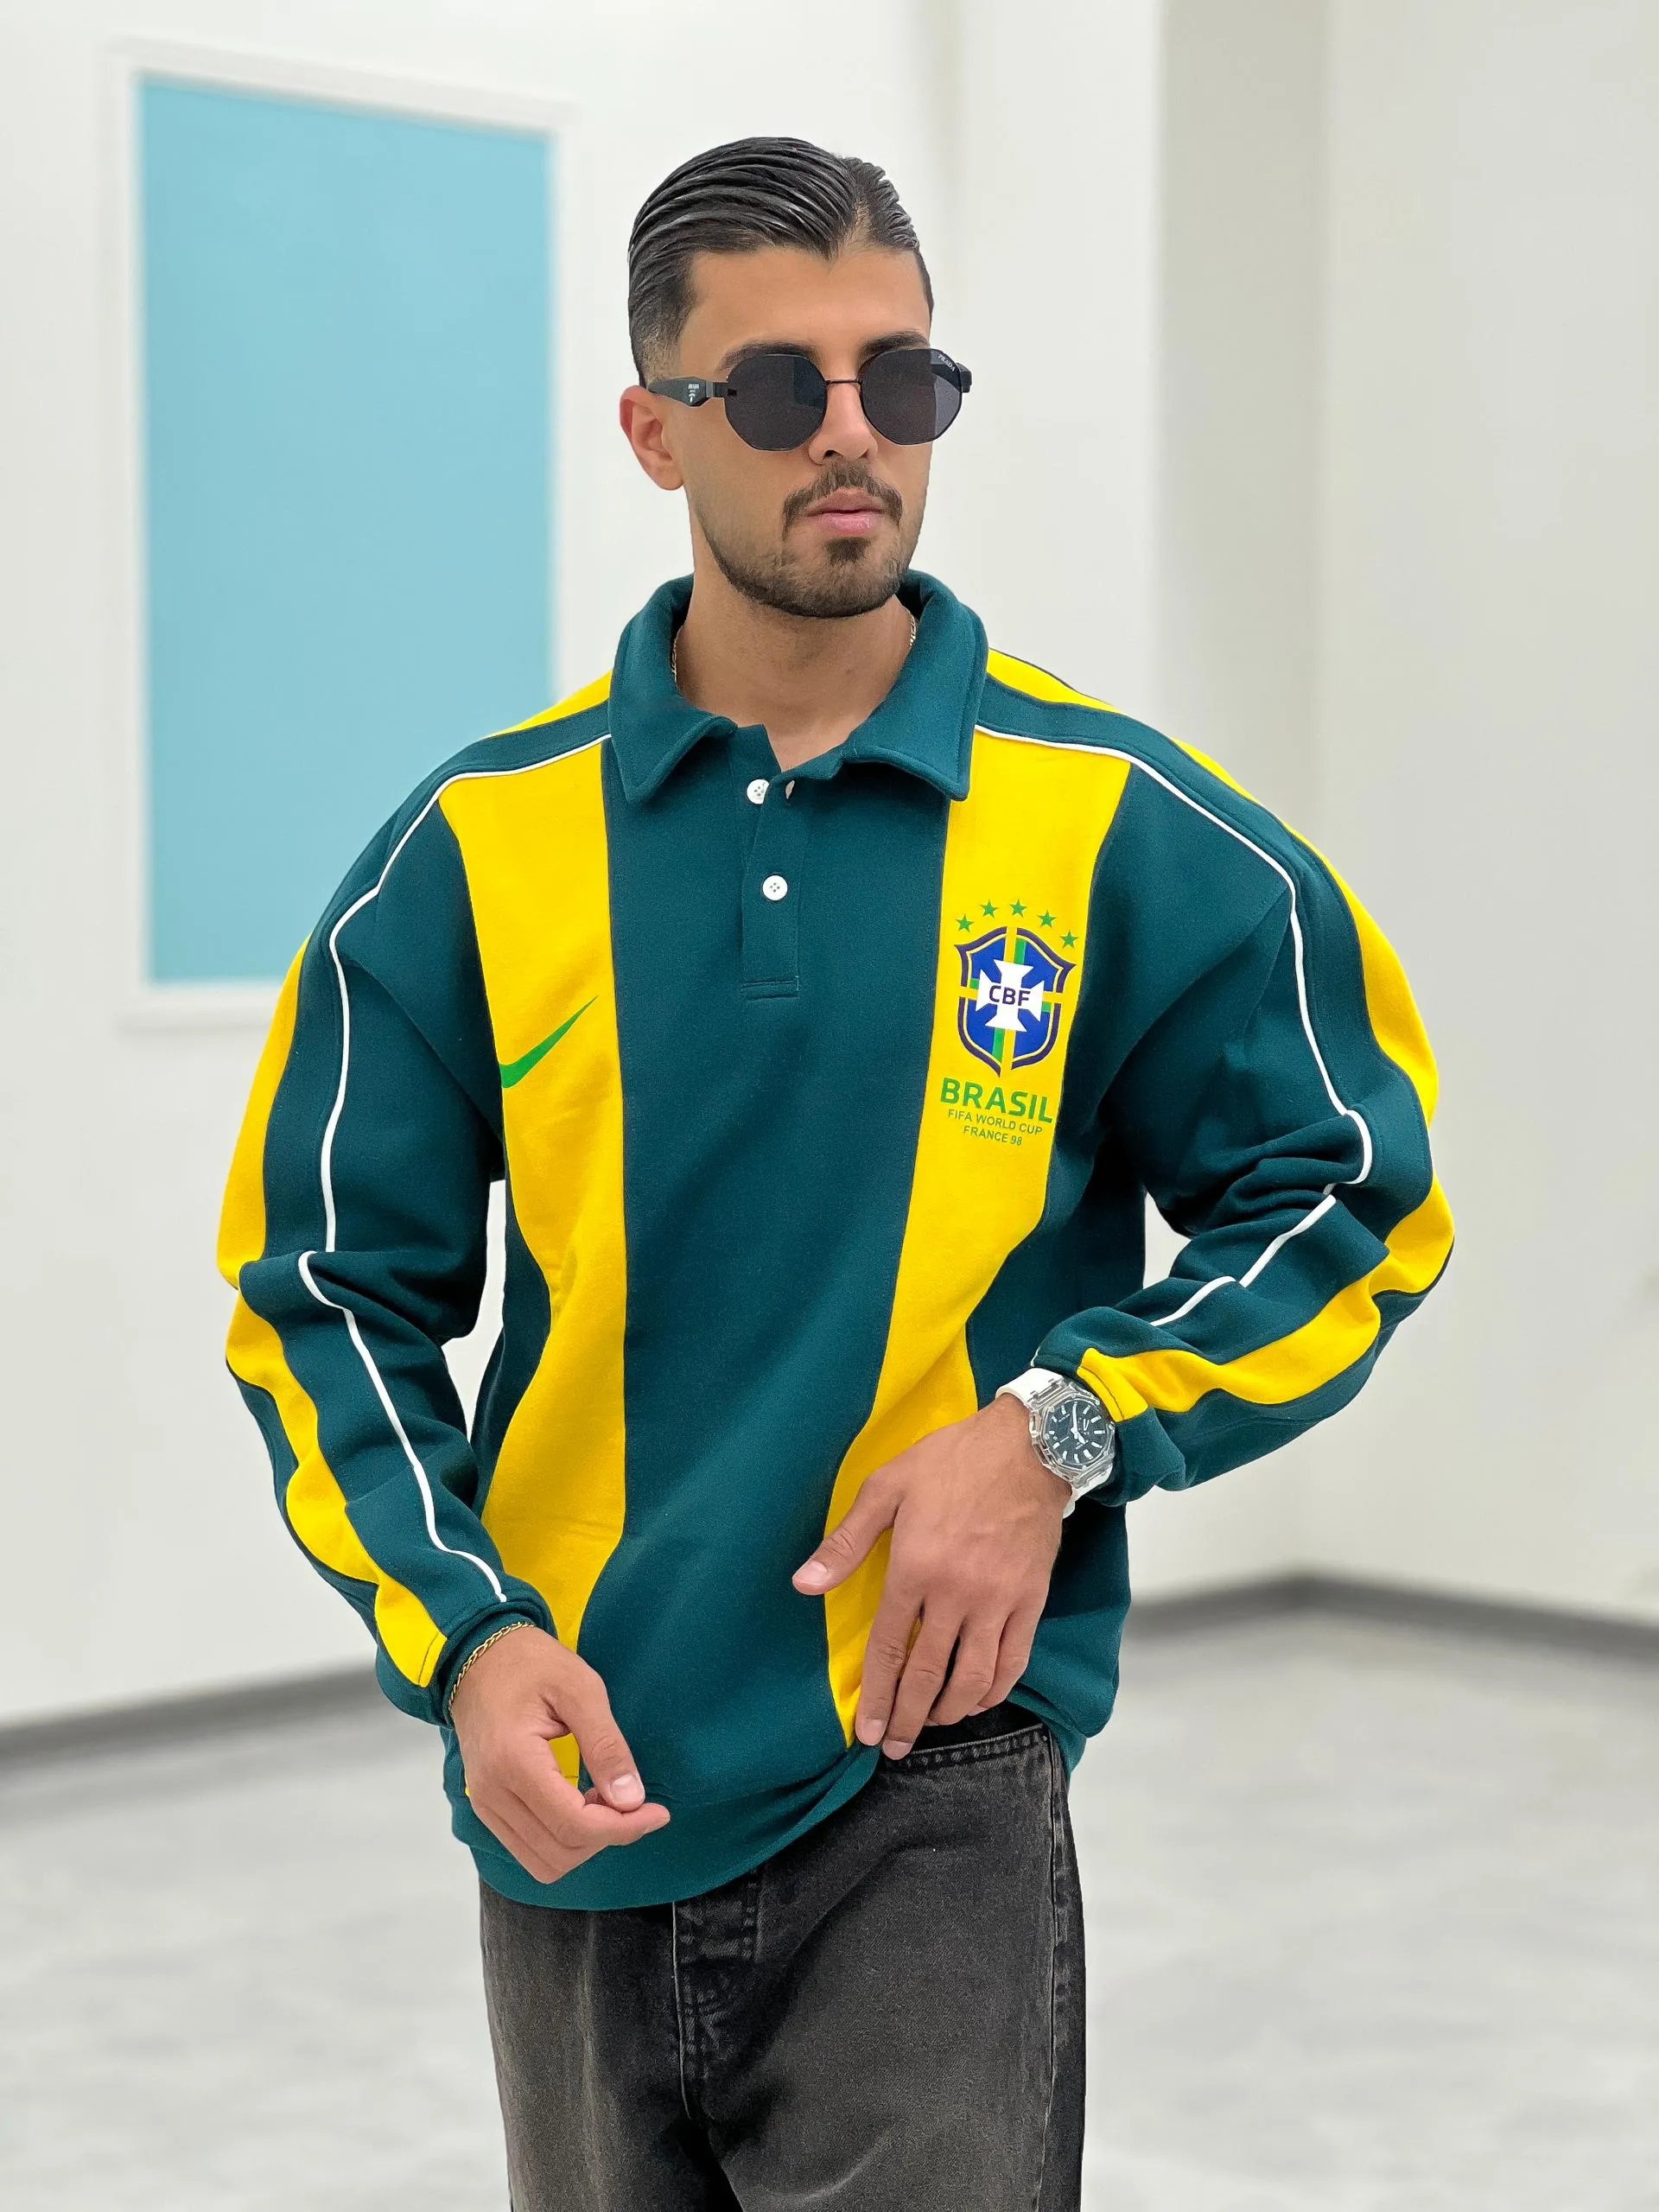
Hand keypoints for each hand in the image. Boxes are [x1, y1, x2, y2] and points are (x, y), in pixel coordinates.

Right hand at [448, 1625, 669, 1884]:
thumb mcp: (581, 1689)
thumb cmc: (532, 1664)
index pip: (573, 1824)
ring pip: (543, 1861)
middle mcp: (492, 1793)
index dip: (623, 1827)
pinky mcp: (486, 1806)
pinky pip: (527, 1848)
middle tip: (634, 1801)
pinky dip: (562, 1839)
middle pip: (560, 1851)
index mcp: (514, 1760)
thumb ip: (606, 1745)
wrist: (478, 1656)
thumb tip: (632, 1800)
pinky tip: (581, 1804)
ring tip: (606, 1802)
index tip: (657, 1811)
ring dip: (584, 1843)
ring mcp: (484, 1804)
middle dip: (607, 1836)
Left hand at [792, 1396, 1067, 1758]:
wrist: (1030, 1446)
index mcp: (915, 1568)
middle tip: (893, 1747)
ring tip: (930, 1724)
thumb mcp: (888, 1486)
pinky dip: (995, 1689)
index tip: (865, 1731)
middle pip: (928, 1673)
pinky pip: (1013, 1660)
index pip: (889, 1647)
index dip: (875, 1694)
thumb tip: (804, 1584)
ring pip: (973, 1677)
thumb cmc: (952, 1460)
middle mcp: (956, 1594)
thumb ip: (846, 1542)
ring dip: (949, 1711)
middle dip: (907, 1717)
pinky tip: (978, 1700)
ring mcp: (998, 1600)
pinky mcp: (1030, 1600)